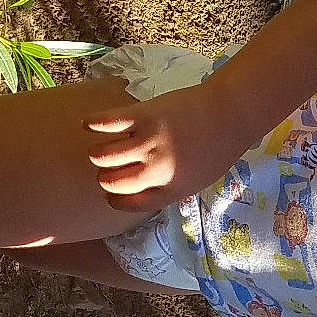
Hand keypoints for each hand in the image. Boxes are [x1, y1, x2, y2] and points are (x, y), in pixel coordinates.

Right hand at [84, 87, 210, 212]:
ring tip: (101, 147)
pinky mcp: (142, 116)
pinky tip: (87, 123)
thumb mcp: (198, 179)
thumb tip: (144, 189)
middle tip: (108, 167)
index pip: (129, 203)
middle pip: (111, 181)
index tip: (110, 194)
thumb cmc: (219, 147)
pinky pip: (106, 122)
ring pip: (102, 155)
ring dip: (97, 153)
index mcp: (170, 189)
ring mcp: (147, 142)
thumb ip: (170, 186)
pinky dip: (92, 123)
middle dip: (105, 177)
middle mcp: (155, 170)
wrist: (230, 113)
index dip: (115, 199)